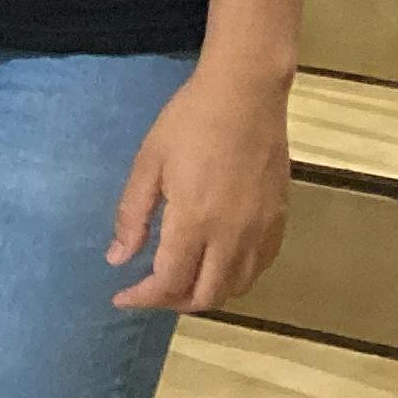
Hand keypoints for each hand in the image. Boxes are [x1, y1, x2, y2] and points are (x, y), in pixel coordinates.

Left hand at [110, 60, 291, 310]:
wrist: (246, 95)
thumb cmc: (189, 122)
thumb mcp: (148, 164)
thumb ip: (133, 216)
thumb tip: (118, 260)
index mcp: (195, 222)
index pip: (169, 282)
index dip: (143, 298)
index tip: (121, 297)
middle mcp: (232, 236)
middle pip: (207, 296)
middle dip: (172, 302)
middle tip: (149, 290)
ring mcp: (261, 231)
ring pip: (237, 287)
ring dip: (206, 293)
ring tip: (180, 279)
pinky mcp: (280, 220)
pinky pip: (260, 267)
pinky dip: (235, 277)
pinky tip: (216, 263)